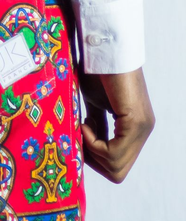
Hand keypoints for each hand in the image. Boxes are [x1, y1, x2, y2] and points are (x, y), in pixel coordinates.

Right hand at [79, 66, 154, 183]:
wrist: (102, 48)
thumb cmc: (96, 71)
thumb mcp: (94, 104)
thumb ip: (96, 126)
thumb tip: (83, 147)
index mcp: (134, 129)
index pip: (117, 164)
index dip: (94, 158)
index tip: (78, 137)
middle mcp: (142, 131)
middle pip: (117, 172)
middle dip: (92, 160)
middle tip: (78, 135)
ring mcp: (142, 128)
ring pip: (116, 167)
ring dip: (92, 151)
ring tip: (82, 123)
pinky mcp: (135, 122)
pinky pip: (114, 153)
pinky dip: (94, 143)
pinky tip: (85, 122)